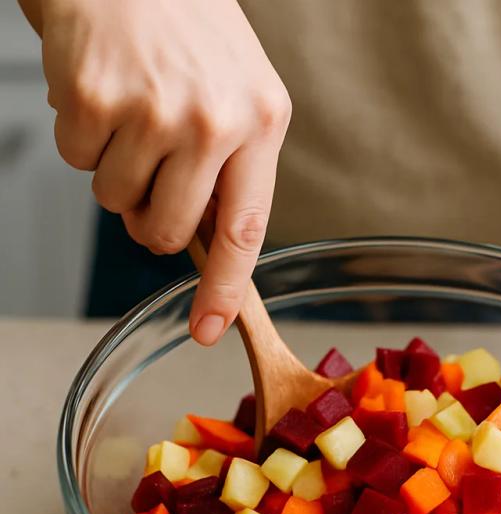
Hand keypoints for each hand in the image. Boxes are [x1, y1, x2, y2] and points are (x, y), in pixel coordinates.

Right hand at [40, 0, 290, 343]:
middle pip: (165, 231)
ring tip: (131, 113)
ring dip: (116, 170)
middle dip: (150, 218)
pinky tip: (103, 93)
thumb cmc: (188, 32)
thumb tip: (203, 243)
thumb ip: (233, 170)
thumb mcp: (241, 93)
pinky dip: (82, 136)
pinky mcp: (94, 98)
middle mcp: (213, 121)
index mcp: (260, 123)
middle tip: (150, 172)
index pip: (244, 231)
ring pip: (115, 201)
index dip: (224, 289)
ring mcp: (152, 111)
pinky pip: (76, 161)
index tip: (209, 329)